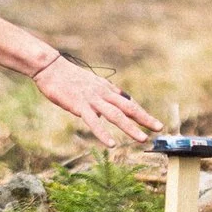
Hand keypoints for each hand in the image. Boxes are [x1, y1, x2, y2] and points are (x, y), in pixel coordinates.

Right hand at [30, 55, 164, 147]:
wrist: (51, 68)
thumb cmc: (69, 78)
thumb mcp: (91, 85)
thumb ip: (103, 96)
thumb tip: (110, 110)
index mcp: (107, 89)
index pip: (128, 103)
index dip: (142, 113)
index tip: (153, 122)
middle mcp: (103, 94)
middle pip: (128, 108)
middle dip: (145, 119)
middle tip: (159, 128)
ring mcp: (92, 100)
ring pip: (115, 116)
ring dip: (130, 128)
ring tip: (142, 139)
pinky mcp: (79, 106)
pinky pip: (93, 122)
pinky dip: (103, 133)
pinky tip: (111, 144)